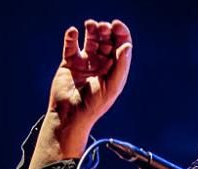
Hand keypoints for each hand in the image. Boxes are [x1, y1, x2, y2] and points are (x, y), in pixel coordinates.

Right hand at [28, 19, 132, 168]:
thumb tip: (127, 46)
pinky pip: (71, 45)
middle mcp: (102, 64)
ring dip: (92, 30)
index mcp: (115, 70)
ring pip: (91, 39)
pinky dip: (72, 37)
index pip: (121, 46)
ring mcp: (86, 62)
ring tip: (90, 25)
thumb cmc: (94, 105)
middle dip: (106, 31)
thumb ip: (121, 66)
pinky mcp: (70, 63)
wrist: (70, 115)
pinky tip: (73, 32)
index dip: (120, 33)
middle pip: (106, 40)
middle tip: (103, 26)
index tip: (116, 25)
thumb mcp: (112, 86)